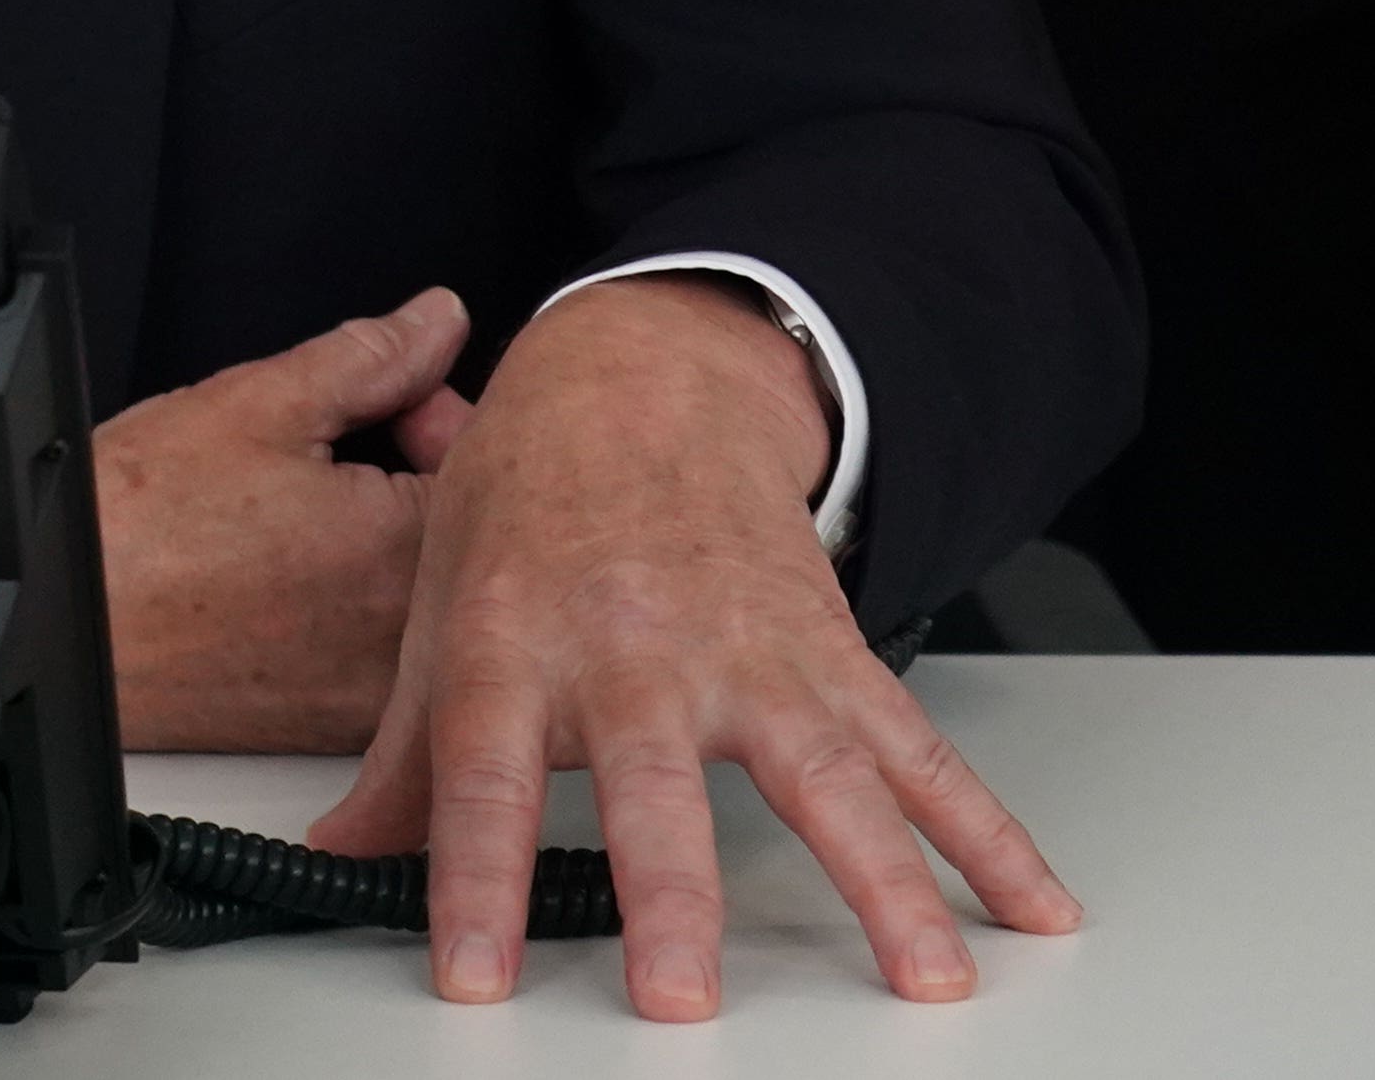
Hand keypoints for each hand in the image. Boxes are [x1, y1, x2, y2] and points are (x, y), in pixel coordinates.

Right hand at [97, 288, 472, 751]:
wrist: (53, 624)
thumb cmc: (132, 529)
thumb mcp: (255, 403)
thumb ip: (371, 357)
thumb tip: (436, 323)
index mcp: (401, 546)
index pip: (488, 468)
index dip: (439, 416)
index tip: (393, 406)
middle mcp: (403, 638)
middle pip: (470, 545)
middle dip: (421, 482)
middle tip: (344, 453)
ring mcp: (367, 696)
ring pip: (429, 608)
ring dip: (391, 552)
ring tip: (308, 519)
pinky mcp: (327, 732)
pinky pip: (384, 665)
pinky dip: (357, 615)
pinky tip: (291, 581)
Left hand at [313, 276, 1076, 1019]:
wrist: (638, 378)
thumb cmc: (528, 503)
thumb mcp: (438, 605)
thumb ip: (402, 752)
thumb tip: (342, 856)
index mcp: (514, 645)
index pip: (479, 777)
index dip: (471, 878)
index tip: (472, 976)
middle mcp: (633, 650)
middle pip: (654, 786)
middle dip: (670, 896)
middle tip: (679, 996)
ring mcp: (745, 650)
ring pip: (822, 773)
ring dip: (884, 880)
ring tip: (925, 977)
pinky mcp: (830, 650)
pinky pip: (918, 748)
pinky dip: (988, 830)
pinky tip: (1032, 904)